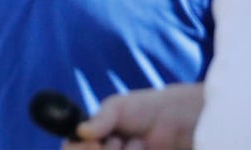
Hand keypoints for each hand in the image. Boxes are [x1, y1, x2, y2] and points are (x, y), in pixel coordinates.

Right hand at [77, 82, 203, 147]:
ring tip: (138, 144)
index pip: (70, 148)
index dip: (79, 149)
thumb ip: (101, 118)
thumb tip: (81, 131)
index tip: (96, 143)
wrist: (180, 122)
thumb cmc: (147, 109)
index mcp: (90, 139)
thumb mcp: (120, 106)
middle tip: (120, 141)